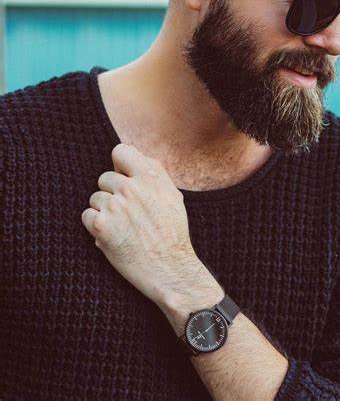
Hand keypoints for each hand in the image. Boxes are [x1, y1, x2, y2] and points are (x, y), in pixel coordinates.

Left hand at [81, 143, 203, 307]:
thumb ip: (155, 174)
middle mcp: (132, 188)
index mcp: (151, 177)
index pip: (121, 151)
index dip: (119, 165)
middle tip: (128, 213)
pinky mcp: (102, 226)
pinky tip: (113, 236)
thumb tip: (139, 157)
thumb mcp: (173, 196)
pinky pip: (87, 216)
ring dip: (105, 211)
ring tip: (123, 227)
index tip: (124, 177)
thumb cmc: (173, 234)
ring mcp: (115, 206)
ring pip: (95, 198)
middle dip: (113, 193)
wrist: (170, 269)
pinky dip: (96, 227)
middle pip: (105, 178)